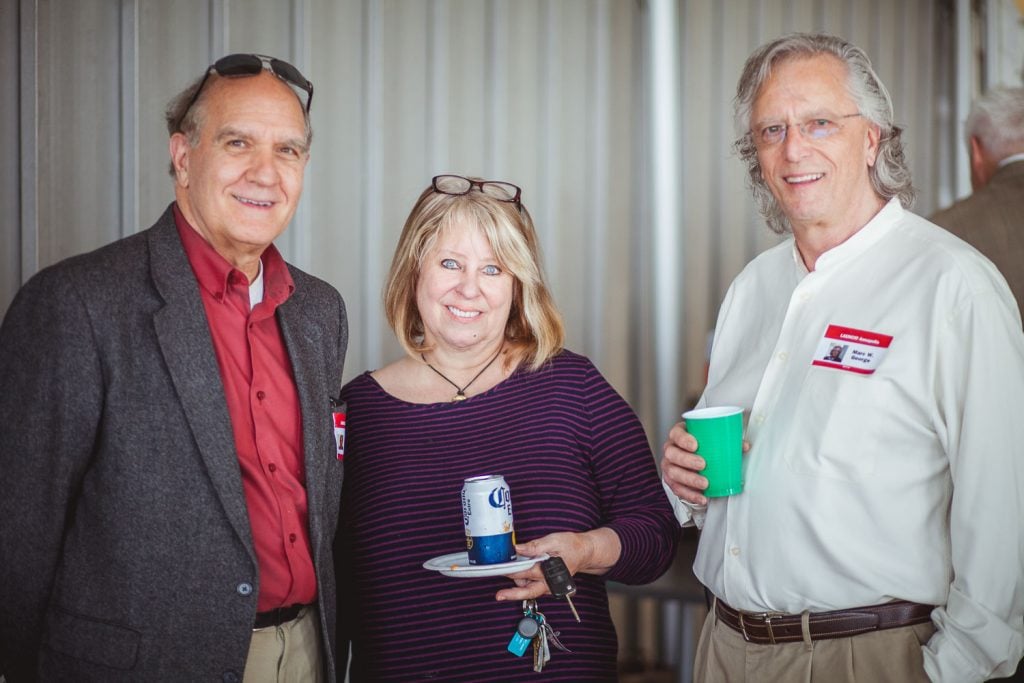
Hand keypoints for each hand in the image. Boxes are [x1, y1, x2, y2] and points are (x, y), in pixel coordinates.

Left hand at [494, 529, 619, 601]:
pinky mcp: (546, 586)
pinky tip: (520, 573)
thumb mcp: (553, 541)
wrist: (583, 552)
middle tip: (499, 595)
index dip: (511, 571)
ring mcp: (547, 587)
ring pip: (528, 589)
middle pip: (526, 591)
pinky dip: (523, 581)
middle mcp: (548, 584)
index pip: (525, 573)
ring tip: (511, 570)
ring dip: (517, 583)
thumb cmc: (571, 546)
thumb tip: (518, 548)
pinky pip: (531, 587)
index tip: (499, 571)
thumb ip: (535, 546)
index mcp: (549, 572)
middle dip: (511, 594)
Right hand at [661, 421, 749, 505]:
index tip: (695, 445)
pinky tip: (702, 497)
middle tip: (703, 465)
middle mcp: (671, 449)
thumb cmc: (702, 446)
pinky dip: (690, 494)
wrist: (693, 458)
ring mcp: (669, 465)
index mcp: (679, 435)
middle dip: (687, 460)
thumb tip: (744, 446)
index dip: (683, 439)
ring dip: (689, 479)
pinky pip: (677, 489)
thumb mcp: (712, 440)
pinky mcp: (671, 480)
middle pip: (672, 454)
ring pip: (673, 472)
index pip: (676, 434)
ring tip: (705, 483)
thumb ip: (728, 441)